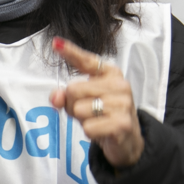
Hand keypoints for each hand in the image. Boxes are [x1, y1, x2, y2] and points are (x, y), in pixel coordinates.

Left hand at [49, 37, 143, 167]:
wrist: (127, 140)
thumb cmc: (103, 115)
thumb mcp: (83, 102)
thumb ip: (66, 95)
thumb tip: (56, 96)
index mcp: (110, 74)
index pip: (87, 61)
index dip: (70, 52)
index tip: (55, 43)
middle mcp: (119, 85)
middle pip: (73, 90)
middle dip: (72, 104)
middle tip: (88, 112)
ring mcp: (122, 104)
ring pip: (78, 109)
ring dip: (81, 120)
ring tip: (96, 121)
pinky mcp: (121, 124)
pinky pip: (87, 127)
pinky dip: (89, 132)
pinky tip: (102, 131)